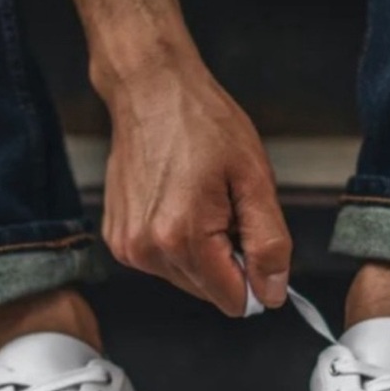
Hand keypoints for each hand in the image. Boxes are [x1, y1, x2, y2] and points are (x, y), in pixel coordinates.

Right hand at [98, 53, 291, 315]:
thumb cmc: (202, 123)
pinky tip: (177, 202)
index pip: (232, 301)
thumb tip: (272, 292)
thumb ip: (268, 243)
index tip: (253, 240)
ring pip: (186, 278)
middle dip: (226, 260)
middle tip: (225, 208)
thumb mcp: (253, 179)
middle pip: (209, 292)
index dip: (253, 278)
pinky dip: (177, 242)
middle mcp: (148, 249)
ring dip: (203, 251)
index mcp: (183, 237)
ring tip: (200, 201)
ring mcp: (128, 246)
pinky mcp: (117, 240)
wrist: (150, 90)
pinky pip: (163, 262)